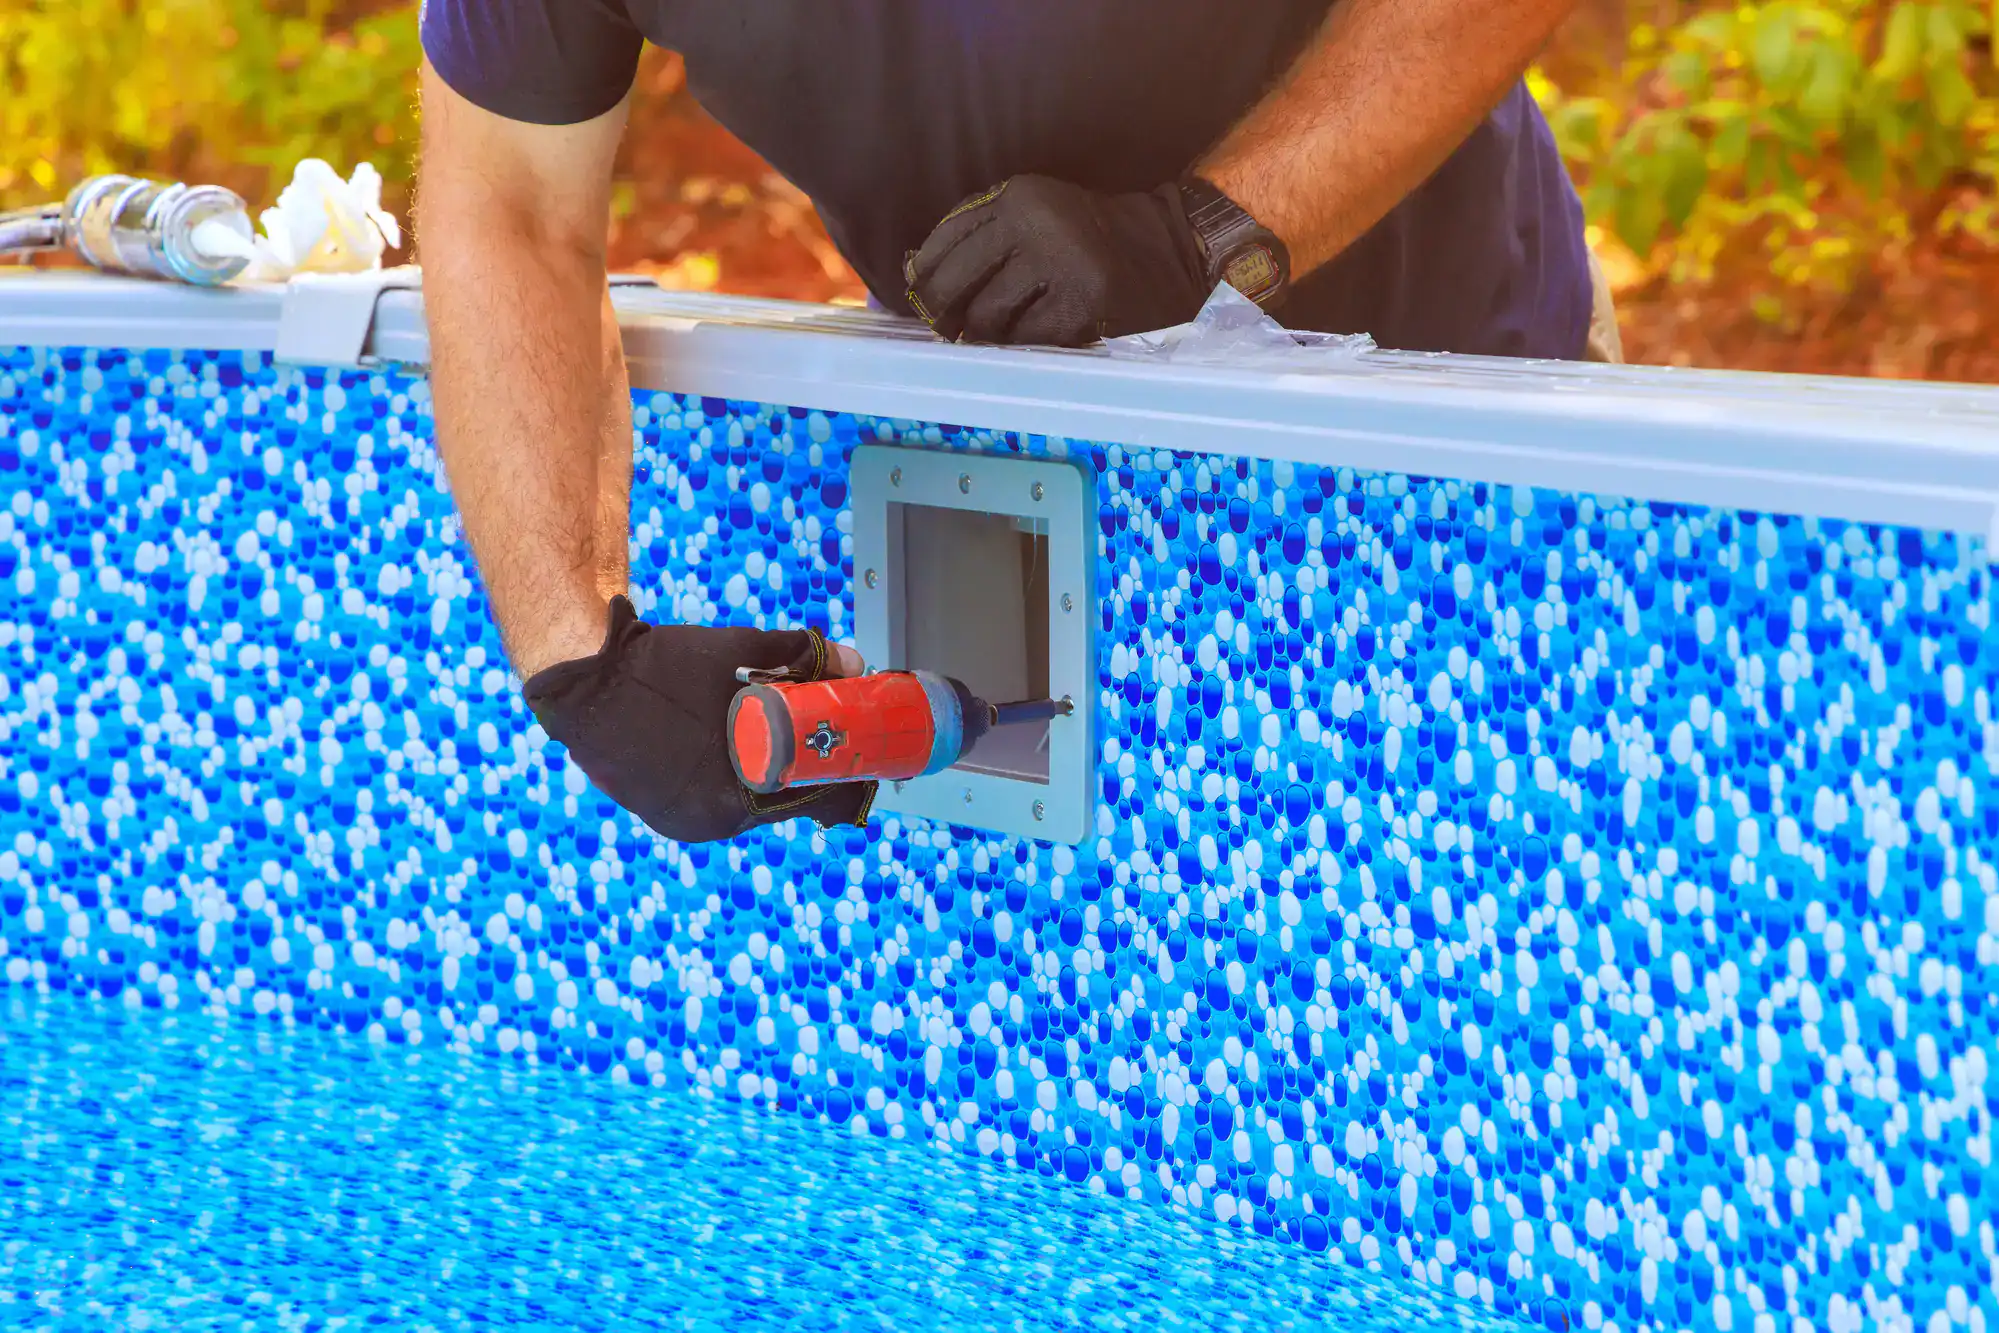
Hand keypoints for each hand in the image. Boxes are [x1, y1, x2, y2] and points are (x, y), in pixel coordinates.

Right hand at [522, 596, 873, 844]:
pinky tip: (742, 744)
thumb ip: (799, 657)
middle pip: (779, 800)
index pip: (808, 797)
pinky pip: (713, 795)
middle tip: (828, 737)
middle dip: (806, 768)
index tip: (861, 753)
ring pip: (746, 798)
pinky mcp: (658, 810)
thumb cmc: (658, 666)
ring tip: (788, 737)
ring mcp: (679, 822)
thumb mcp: (736, 651)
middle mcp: (707, 824)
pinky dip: (733, 772)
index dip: (839, 773)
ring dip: (769, 770)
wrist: (578, 675)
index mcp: (732, 800)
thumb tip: (853, 662)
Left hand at [902, 176, 1208, 346]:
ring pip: (988, 315)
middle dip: (942, 312)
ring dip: (982, 333)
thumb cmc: (1087, 236)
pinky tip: (1026, 338)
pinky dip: (1020, 343)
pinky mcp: (1083, 301)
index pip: (946, 239)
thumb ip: (981, 236)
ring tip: (988, 336)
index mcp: (1017, 196)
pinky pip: (1027, 337)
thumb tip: (914, 275)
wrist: (1165, 246)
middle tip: (945, 329)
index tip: (920, 297)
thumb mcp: (1034, 215)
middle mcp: (1034, 223)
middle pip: (956, 281)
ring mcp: (1061, 262)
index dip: (925, 275)